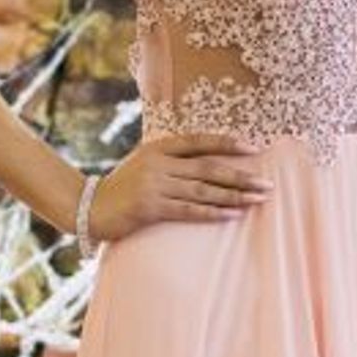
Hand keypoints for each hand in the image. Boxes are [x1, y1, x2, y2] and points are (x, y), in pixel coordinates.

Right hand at [87, 133, 272, 240]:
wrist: (90, 208)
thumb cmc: (122, 187)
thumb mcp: (143, 164)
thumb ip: (171, 160)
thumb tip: (207, 162)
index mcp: (158, 148)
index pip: (198, 142)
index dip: (226, 144)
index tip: (253, 149)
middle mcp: (159, 164)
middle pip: (208, 167)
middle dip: (240, 175)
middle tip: (266, 183)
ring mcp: (155, 186)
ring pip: (203, 190)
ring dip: (234, 196)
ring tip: (257, 199)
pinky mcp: (151, 208)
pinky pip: (190, 210)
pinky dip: (213, 212)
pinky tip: (233, 214)